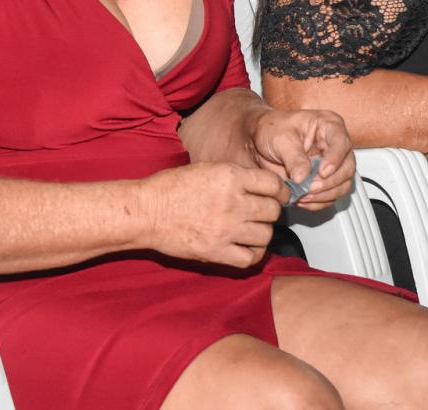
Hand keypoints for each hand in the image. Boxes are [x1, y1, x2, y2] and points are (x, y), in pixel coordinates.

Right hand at [139, 161, 286, 267]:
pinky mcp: (217, 252)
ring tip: (252, 231)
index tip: (279, 196)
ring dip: (262, 233)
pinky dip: (253, 254)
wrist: (147, 212)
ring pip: (266, 236)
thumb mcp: (206, 168)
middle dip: (271, 212)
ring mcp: (226, 229)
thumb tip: (258, 186)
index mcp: (230, 177)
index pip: (273, 185)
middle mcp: (233, 203)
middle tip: (262, 213)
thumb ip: (234, 176)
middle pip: (273, 211)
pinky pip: (250, 258)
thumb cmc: (171, 187)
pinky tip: (246, 248)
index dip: (280, 191)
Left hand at [247, 108, 355, 210]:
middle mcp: (335, 146)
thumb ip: (293, 157)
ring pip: (343, 185)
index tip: (323, 172)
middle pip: (347, 168)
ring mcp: (332, 165)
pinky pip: (330, 197)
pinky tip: (302, 199)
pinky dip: (317, 202)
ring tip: (303, 194)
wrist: (259, 141)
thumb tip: (303, 178)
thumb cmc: (272, 129)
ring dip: (324, 195)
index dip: (335, 159)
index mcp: (329, 125)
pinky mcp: (325, 181)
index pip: (341, 143)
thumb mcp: (280, 138)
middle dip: (329, 182)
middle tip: (310, 187)